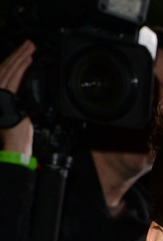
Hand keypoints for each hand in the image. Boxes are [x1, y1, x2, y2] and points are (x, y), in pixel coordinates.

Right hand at [0, 40, 34, 154]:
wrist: (12, 145)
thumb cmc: (14, 134)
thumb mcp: (16, 113)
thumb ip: (17, 100)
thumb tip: (23, 92)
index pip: (4, 73)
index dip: (12, 61)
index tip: (23, 53)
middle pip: (5, 68)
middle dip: (17, 54)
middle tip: (29, 44)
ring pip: (9, 70)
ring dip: (20, 57)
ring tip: (30, 48)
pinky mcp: (4, 98)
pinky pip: (13, 79)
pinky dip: (20, 68)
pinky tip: (28, 60)